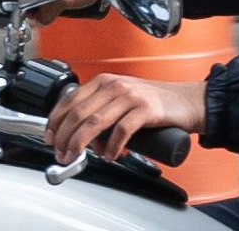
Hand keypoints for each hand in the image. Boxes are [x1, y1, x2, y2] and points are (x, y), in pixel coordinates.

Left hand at [45, 74, 205, 163]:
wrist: (189, 101)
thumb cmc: (157, 103)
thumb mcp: (122, 99)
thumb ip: (101, 111)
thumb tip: (81, 137)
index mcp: (106, 81)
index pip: (69, 99)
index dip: (54, 121)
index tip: (49, 138)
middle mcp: (116, 85)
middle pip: (78, 113)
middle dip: (64, 138)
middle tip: (61, 154)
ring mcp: (131, 96)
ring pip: (94, 122)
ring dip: (80, 144)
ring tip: (77, 157)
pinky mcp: (146, 109)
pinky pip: (121, 131)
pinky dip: (112, 147)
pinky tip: (111, 155)